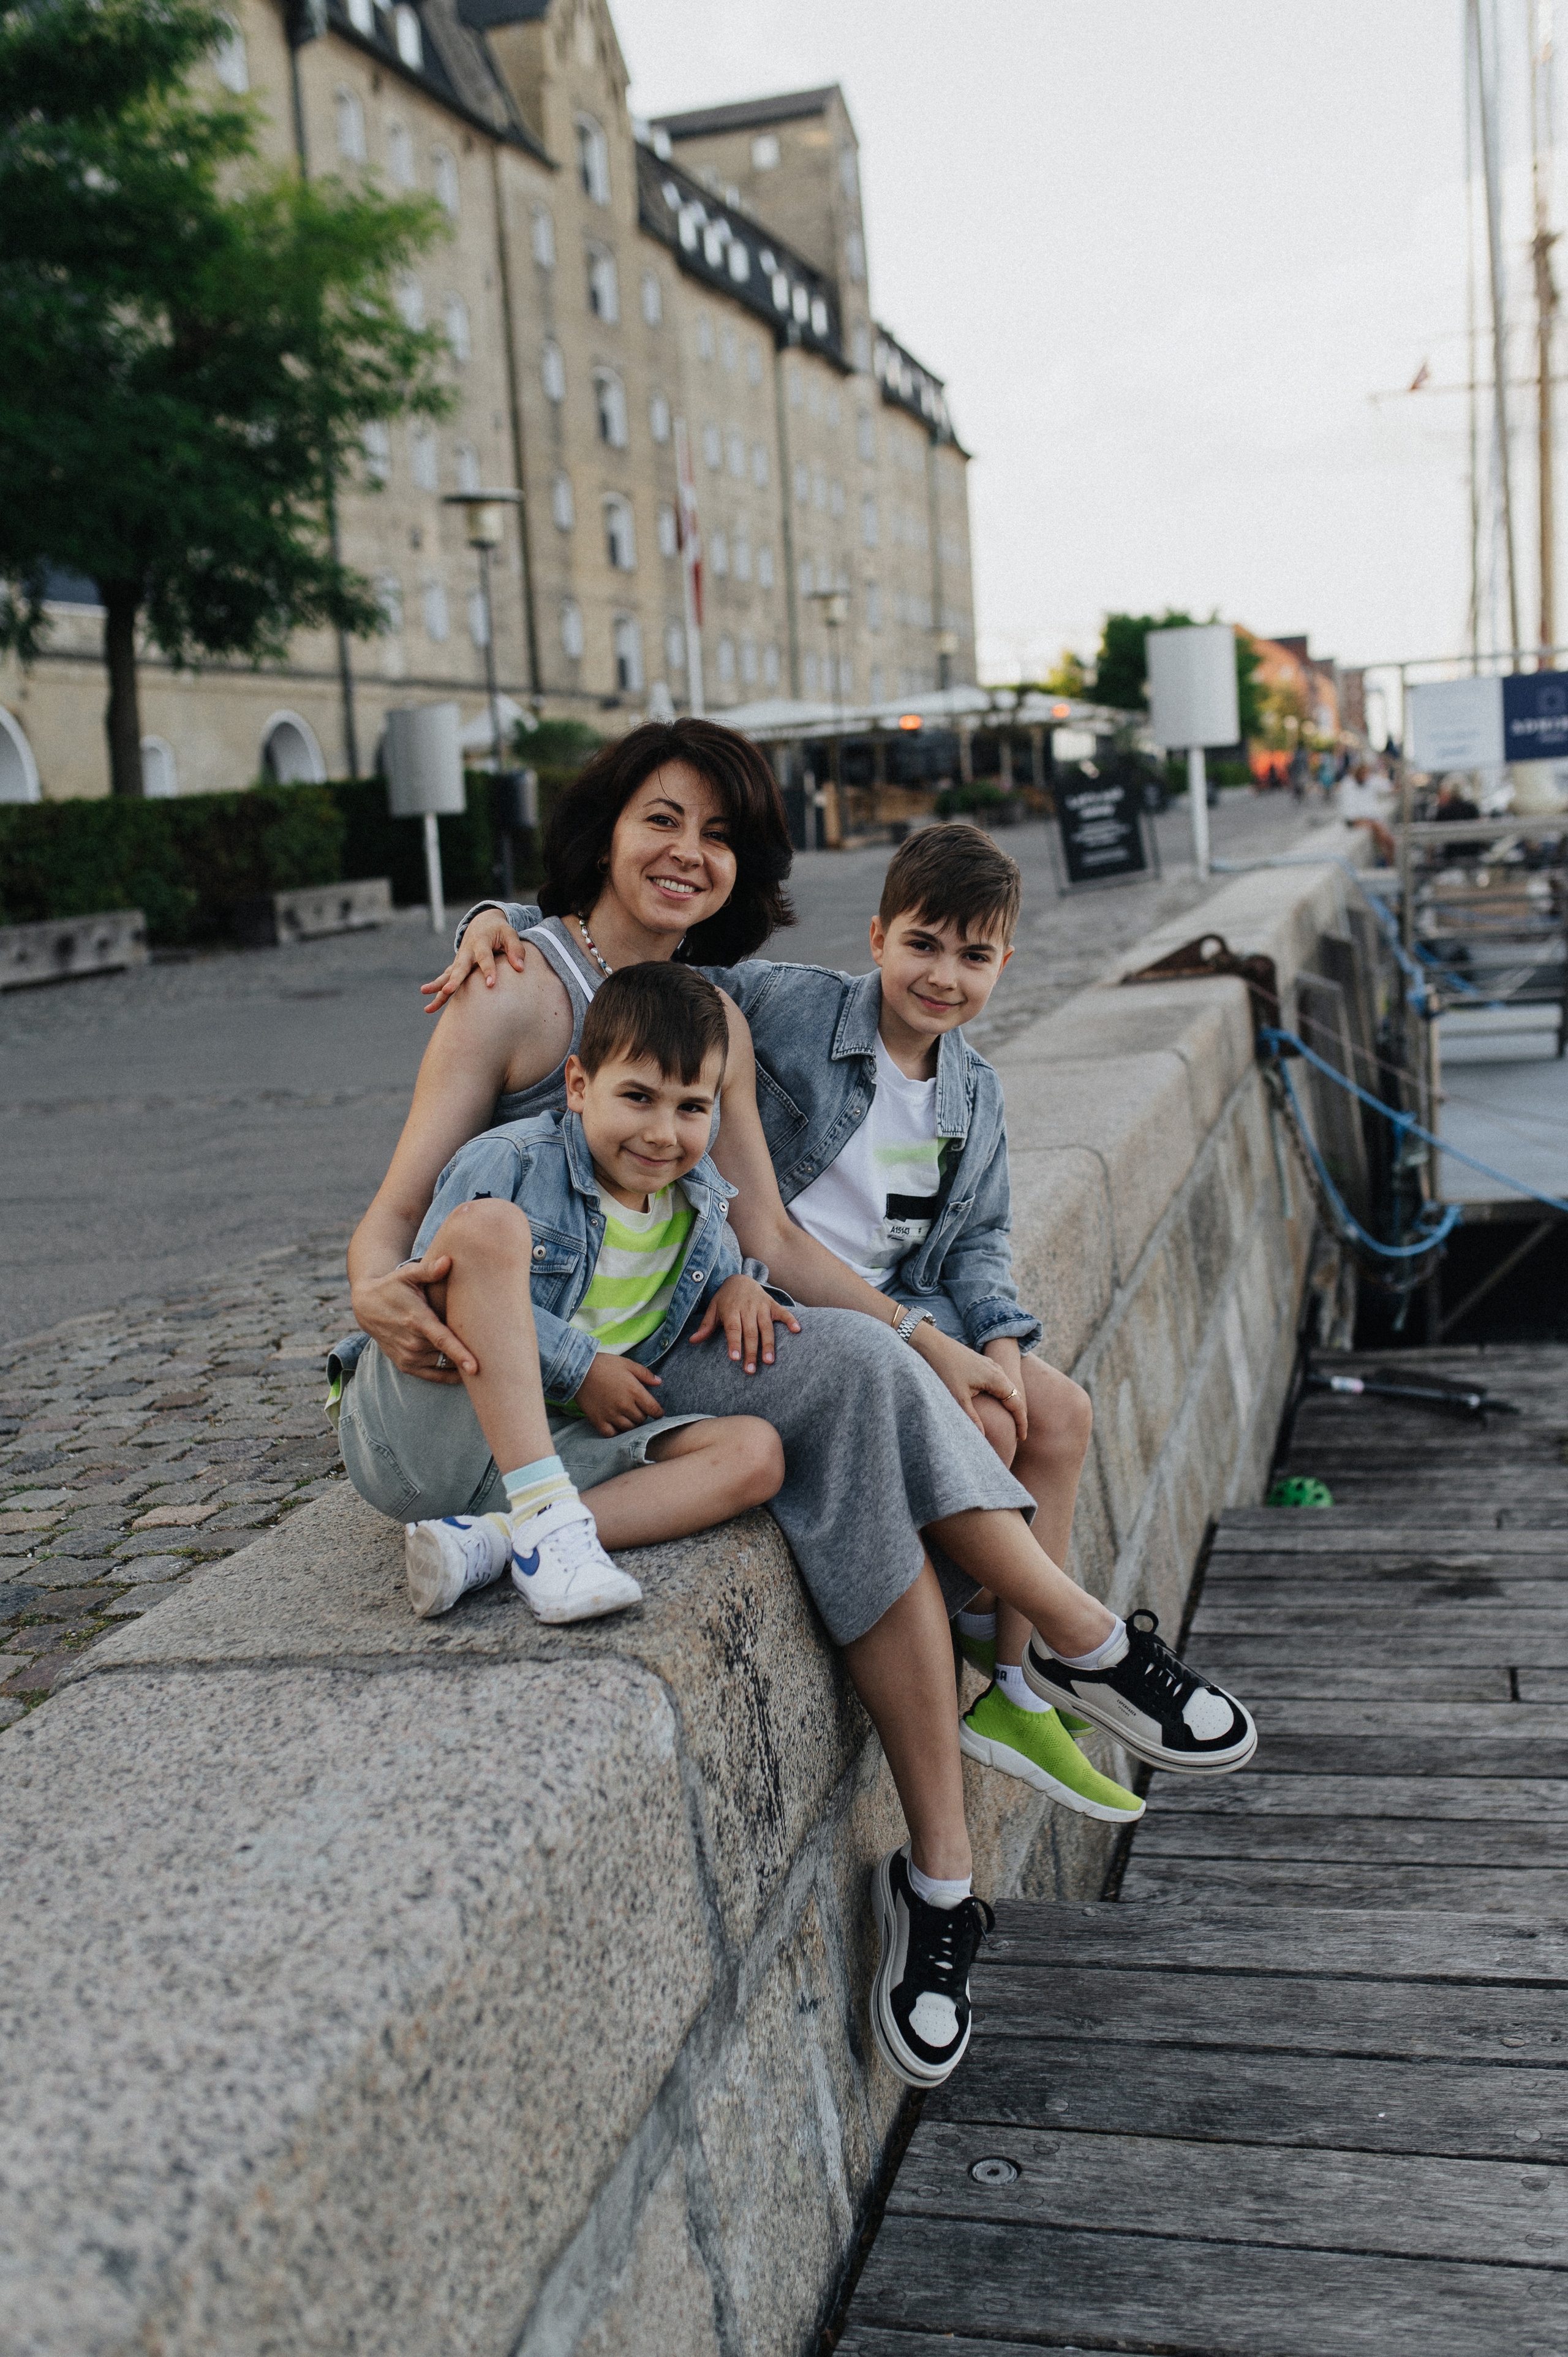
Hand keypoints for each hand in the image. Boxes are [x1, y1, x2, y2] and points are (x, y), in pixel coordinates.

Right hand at [349, 1255, 474, 1382]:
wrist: (366, 1307)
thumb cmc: (393, 1286)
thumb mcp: (408, 1274)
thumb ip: (429, 1270)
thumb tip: (448, 1260)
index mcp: (416, 1320)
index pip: (442, 1340)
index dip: (459, 1354)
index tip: (476, 1367)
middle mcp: (412, 1343)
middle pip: (447, 1353)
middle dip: (468, 1353)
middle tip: (492, 1350)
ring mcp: (408, 1356)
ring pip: (443, 1364)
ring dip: (459, 1363)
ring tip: (480, 1356)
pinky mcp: (405, 1366)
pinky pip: (433, 1376)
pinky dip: (449, 1375)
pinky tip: (465, 1370)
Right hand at [420, 917, 527, 1014]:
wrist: (482, 923)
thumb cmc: (499, 931)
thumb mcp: (510, 934)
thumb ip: (516, 949)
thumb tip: (520, 968)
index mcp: (480, 941)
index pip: (485, 957)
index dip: (488, 970)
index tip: (491, 985)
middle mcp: (466, 952)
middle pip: (460, 967)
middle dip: (454, 980)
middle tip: (448, 990)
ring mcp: (459, 960)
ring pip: (447, 976)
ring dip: (437, 989)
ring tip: (428, 1005)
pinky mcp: (457, 967)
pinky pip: (446, 980)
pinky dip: (438, 993)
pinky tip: (430, 1008)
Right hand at [573, 1353, 663, 1435]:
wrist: (578, 1369)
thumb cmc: (604, 1364)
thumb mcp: (627, 1364)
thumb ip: (645, 1374)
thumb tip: (659, 1382)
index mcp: (634, 1391)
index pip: (654, 1410)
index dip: (658, 1412)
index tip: (657, 1412)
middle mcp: (624, 1405)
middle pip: (641, 1419)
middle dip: (642, 1415)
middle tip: (637, 1409)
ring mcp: (611, 1414)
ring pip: (628, 1428)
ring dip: (630, 1423)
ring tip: (627, 1416)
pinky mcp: (598, 1420)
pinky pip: (611, 1434)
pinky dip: (615, 1431)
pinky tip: (615, 1424)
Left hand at [686, 1275, 801, 1373]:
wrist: (740, 1278)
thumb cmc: (725, 1299)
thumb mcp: (713, 1309)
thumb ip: (706, 1325)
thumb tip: (693, 1341)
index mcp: (731, 1309)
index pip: (733, 1329)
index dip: (734, 1343)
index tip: (735, 1358)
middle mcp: (747, 1308)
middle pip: (750, 1332)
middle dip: (751, 1352)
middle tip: (751, 1370)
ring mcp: (761, 1306)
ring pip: (766, 1327)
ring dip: (768, 1344)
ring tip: (769, 1361)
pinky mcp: (772, 1304)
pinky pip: (783, 1312)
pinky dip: (790, 1320)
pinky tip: (797, 1330)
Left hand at [915, 1324, 1026, 1440]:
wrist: (934, 1345)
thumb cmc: (945, 1369)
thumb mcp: (958, 1397)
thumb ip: (972, 1417)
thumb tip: (982, 1437)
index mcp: (996, 1379)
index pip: (1016, 1404)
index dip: (1021, 1422)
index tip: (1021, 1438)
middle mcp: (998, 1370)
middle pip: (1016, 1396)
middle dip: (1019, 1415)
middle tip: (1019, 1435)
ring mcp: (992, 1365)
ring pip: (1009, 1387)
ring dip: (1012, 1404)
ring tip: (1011, 1422)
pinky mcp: (984, 1363)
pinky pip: (1001, 1380)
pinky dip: (1004, 1394)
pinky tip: (998, 1402)